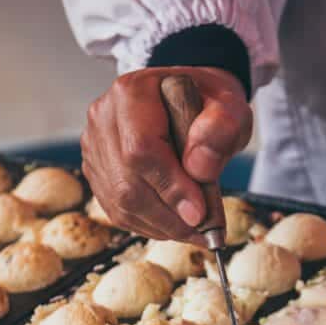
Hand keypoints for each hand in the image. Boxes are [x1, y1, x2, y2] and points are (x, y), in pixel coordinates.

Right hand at [81, 66, 251, 241]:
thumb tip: (199, 169)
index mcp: (132, 93)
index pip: (141, 149)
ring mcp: (95, 147)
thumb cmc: (210, 104)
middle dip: (169, 216)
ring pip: (121, 203)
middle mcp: (104, 119)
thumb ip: (221, 130)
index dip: (170, 187)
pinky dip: (149, 225)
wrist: (191, 102)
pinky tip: (175, 224)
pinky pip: (117, 210)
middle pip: (127, 184)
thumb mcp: (230, 107)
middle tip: (204, 231)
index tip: (200, 213)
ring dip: (161, 226)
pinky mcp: (97, 171)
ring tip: (196, 230)